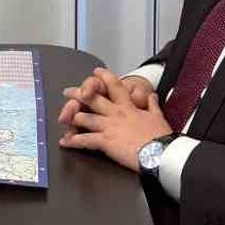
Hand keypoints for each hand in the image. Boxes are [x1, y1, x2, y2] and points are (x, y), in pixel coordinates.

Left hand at [57, 68, 172, 171]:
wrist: (160, 152)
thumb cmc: (160, 136)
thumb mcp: (158, 116)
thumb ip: (152, 105)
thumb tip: (152, 95)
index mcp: (128, 107)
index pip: (115, 86)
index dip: (104, 77)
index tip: (96, 72)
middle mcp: (115, 114)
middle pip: (93, 99)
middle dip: (78, 94)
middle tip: (68, 92)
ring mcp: (109, 126)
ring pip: (85, 118)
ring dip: (73, 117)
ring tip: (64, 118)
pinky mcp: (105, 141)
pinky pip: (85, 140)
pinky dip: (73, 141)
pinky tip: (64, 142)